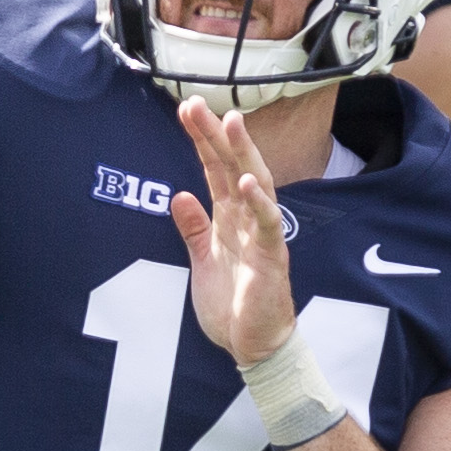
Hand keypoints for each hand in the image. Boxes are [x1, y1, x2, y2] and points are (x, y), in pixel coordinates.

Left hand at [168, 96, 297, 365]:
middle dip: (216, 135)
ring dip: (242, 154)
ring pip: (255, 185)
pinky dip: (258, 203)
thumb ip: (193, 228)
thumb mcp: (203, 260)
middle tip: (197, 103)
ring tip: (230, 123)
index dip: (202, 140)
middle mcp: (248, 221)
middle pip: (234, 167)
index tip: (187, 110)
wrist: (253, 347)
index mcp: (230, 220)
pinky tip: (244, 182)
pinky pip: (267, 225)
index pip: (216, 170)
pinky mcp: (272, 259)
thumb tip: (178, 195)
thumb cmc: (234, 306)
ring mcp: (262, 236)